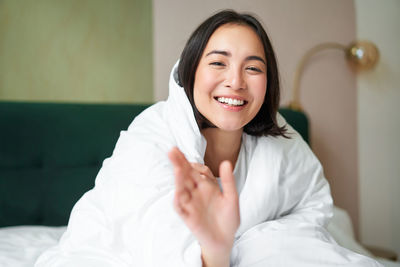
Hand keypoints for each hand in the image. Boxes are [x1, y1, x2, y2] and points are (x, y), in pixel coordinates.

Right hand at [168, 147, 239, 261]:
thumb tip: (226, 162)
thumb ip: (229, 181)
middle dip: (179, 163)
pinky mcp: (188, 216)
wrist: (225, 240)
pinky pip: (180, 206)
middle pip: (186, 175)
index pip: (197, 170)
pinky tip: (178, 190)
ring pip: (182, 187)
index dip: (194, 163)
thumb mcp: (232, 198)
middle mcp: (196, 192)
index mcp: (207, 186)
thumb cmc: (228, 219)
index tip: (192, 157)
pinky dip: (178, 198)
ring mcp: (191, 203)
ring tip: (177, 167)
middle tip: (173, 150)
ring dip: (178, 178)